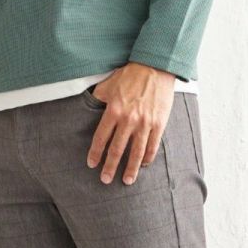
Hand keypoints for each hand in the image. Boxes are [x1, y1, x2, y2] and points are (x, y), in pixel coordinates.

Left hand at [85, 63, 177, 185]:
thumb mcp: (108, 84)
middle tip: (105, 180)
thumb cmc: (130, 74)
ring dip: (131, 169)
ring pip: (136, 152)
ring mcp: (145, 123)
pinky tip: (144, 165)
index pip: (101, 138)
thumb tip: (88, 105)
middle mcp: (128, 119)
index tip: (92, 164)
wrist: (155, 66)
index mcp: (113, 111)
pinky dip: (148, 157)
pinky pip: (153, 145)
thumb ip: (98, 98)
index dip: (95, 153)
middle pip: (117, 149)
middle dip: (110, 167)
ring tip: (127, 181)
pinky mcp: (159, 123)